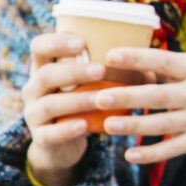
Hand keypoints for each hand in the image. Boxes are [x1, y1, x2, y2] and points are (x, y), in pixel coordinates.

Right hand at [17, 32, 113, 185]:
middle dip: (73, 71)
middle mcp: (33, 89)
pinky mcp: (40, 137)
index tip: (82, 42)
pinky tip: (84, 125)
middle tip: (101, 70)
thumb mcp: (89, 87)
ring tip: (100, 99)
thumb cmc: (82, 106)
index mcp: (44, 69)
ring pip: (49, 104)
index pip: (39, 47)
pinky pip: (50, 133)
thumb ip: (113, 75)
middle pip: (45, 75)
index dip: (56, 42)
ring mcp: (33, 114)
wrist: (63, 144)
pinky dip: (67, 129)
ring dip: (76, 100)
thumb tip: (151, 71)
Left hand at [90, 48, 185, 176]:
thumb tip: (133, 63)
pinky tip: (130, 155)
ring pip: (162, 124)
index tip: (111, 55)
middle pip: (158, 95)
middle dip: (129, 96)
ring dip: (134, 126)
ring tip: (108, 125)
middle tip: (100, 96)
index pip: (165, 61)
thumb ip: (169, 71)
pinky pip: (171, 149)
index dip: (139, 57)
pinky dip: (151, 154)